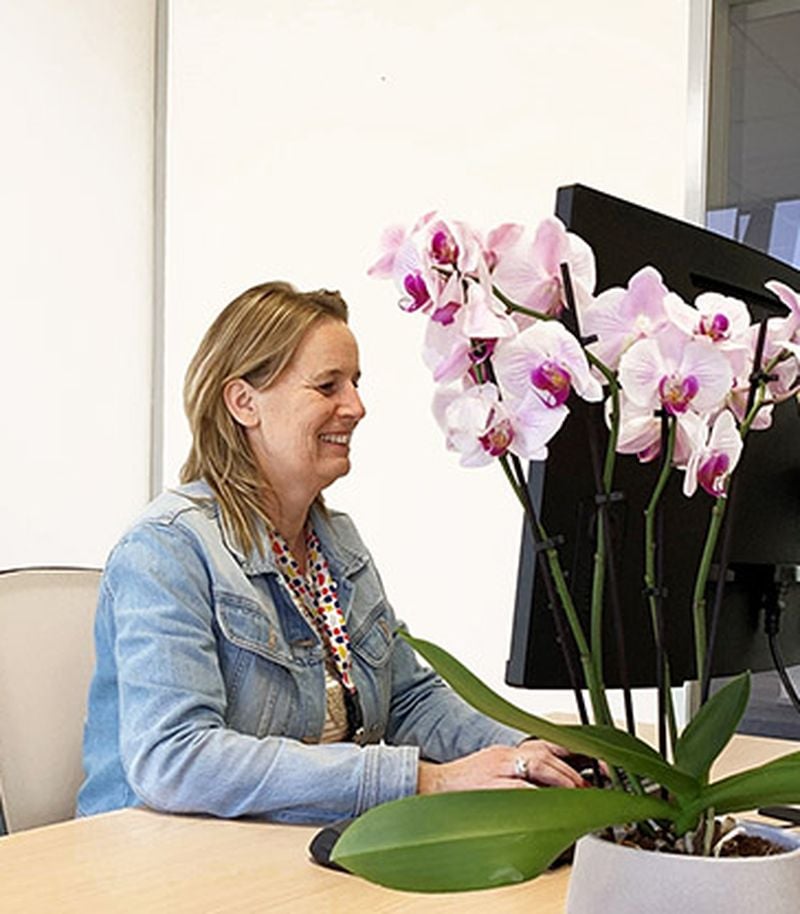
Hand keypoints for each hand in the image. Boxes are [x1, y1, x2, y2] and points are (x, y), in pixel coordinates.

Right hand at [417, 741, 588, 794]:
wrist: (432, 790)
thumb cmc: (464, 788)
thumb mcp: (494, 773)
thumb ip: (521, 778)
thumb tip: (552, 791)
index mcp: (507, 753)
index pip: (545, 745)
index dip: (572, 753)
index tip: (594, 765)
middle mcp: (504, 756)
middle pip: (545, 753)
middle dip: (570, 770)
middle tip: (588, 787)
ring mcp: (496, 770)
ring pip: (536, 766)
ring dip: (560, 779)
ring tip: (576, 794)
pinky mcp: (490, 787)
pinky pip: (519, 789)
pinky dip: (538, 795)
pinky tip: (550, 805)